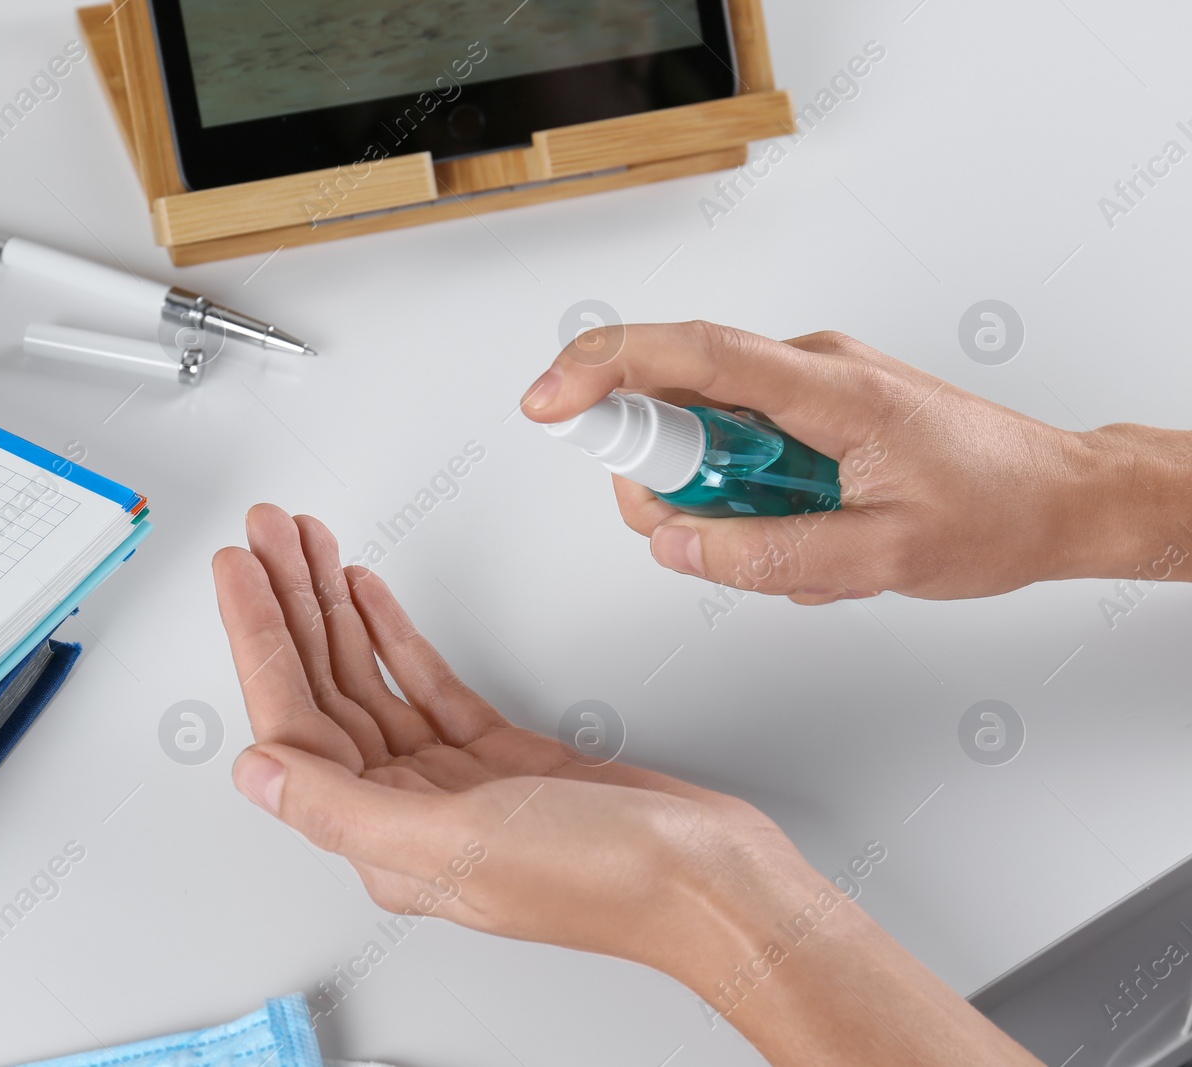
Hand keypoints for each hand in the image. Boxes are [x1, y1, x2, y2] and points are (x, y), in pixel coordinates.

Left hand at [212, 505, 1039, 1065]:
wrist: (709, 880)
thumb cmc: (603, 879)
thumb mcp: (457, 842)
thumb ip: (342, 806)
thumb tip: (253, 773)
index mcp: (381, 837)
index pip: (294, 722)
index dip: (259, 640)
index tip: (240, 573)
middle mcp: (405, 808)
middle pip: (323, 689)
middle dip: (290, 604)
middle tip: (267, 534)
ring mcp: (451, 779)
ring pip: (369, 677)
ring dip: (334, 607)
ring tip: (307, 546)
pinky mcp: (497, 752)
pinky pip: (424, 682)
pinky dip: (393, 632)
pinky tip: (367, 594)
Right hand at [520, 321, 1191, 602]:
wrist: (1062, 497)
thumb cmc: (997, 510)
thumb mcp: (883, 558)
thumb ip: (769, 556)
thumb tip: (675, 543)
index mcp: (830, 387)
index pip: (693, 354)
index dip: (605, 368)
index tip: (547, 400)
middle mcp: (810, 370)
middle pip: (681, 399)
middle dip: (663, 476)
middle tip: (703, 536)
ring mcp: (809, 388)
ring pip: (707, 434)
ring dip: (717, 502)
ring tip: (791, 546)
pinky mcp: (810, 412)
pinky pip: (741, 449)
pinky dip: (749, 500)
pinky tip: (806, 535)